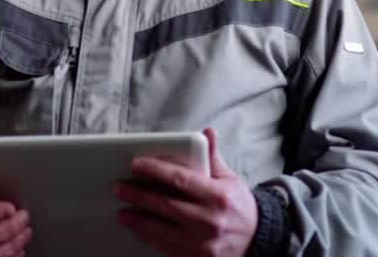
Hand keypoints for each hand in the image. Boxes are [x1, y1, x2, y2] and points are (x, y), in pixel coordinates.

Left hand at [114, 127, 257, 256]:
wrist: (257, 239)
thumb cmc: (239, 206)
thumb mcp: (230, 179)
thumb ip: (213, 158)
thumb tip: (207, 133)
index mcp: (218, 196)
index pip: (181, 179)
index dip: (156, 170)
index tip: (136, 164)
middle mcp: (211, 220)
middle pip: (167, 205)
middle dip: (139, 196)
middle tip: (119, 188)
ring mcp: (204, 242)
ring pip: (163, 230)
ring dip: (139, 221)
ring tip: (122, 213)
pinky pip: (168, 248)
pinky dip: (150, 238)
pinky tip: (139, 230)